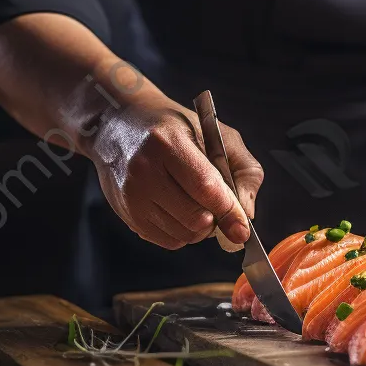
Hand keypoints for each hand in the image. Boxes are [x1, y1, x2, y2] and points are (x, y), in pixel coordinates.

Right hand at [85, 96, 263, 250]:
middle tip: (220, 205)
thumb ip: (243, 169)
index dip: (229, 211)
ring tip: (199, 204)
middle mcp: (143, 170)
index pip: (204, 187)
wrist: (119, 125)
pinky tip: (181, 210)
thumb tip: (245, 213)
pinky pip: (167, 241)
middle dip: (217, 220)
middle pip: (194, 218)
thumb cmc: (173, 127)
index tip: (243, 228)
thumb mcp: (217, 133)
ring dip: (201, 228)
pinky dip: (183, 233)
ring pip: (182, 235)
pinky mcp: (126, 214)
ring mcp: (130, 195)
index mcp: (167, 142)